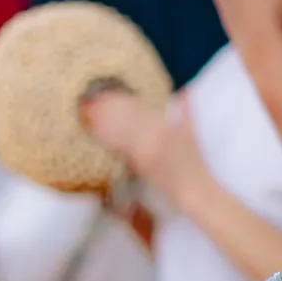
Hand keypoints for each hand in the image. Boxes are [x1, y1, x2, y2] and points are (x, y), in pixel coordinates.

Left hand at [80, 93, 210, 209]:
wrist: (194, 190)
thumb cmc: (194, 163)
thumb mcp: (192, 133)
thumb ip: (186, 111)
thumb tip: (185, 91)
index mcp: (167, 126)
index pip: (141, 108)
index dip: (124, 99)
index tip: (109, 90)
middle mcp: (157, 135)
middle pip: (129, 116)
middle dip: (109, 107)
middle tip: (89, 98)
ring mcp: (148, 150)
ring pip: (121, 131)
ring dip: (104, 121)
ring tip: (87, 111)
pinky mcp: (141, 165)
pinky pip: (121, 149)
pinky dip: (108, 139)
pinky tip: (96, 132)